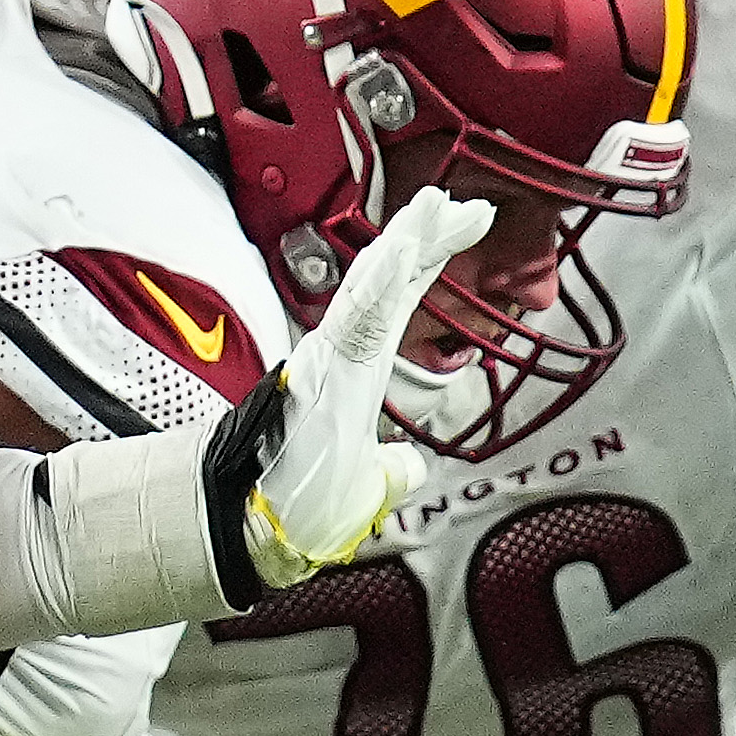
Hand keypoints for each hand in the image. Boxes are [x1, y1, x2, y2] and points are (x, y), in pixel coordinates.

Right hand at [238, 190, 485, 580]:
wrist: (264, 530)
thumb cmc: (305, 507)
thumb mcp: (367, 486)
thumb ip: (393, 468)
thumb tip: (410, 467)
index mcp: (358, 369)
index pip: (400, 299)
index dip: (430, 258)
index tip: (463, 223)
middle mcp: (342, 353)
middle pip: (391, 281)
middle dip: (430, 237)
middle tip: (471, 205)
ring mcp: (330, 359)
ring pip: (373, 287)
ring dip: (406, 243)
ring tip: (435, 204)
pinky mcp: (324, 374)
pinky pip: (357, 319)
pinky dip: (380, 283)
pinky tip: (402, 250)